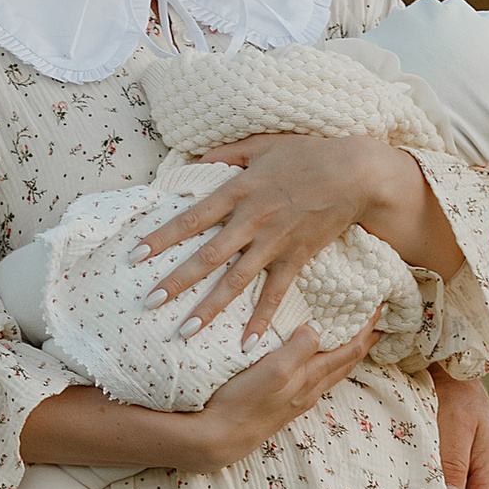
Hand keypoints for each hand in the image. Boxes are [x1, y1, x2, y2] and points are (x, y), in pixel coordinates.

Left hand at [134, 133, 456, 345]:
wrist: (355, 171)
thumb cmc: (307, 153)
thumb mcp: (261, 143)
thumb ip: (226, 154)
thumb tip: (194, 161)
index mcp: (237, 191)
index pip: (191, 218)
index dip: (161, 238)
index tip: (134, 256)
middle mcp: (251, 220)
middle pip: (207, 256)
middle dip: (176, 281)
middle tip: (148, 303)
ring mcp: (274, 242)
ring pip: (236, 281)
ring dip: (209, 308)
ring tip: (184, 331)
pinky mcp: (297, 257)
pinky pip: (276, 293)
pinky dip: (262, 319)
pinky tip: (246, 344)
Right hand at [183, 322, 381, 470]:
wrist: (217, 439)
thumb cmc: (242, 403)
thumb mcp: (274, 370)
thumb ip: (299, 349)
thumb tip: (317, 328)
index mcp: (311, 378)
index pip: (351, 350)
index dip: (368, 329)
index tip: (382, 307)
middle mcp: (309, 391)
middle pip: (346, 363)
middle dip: (365, 341)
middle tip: (378, 321)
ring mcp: (296, 400)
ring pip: (331, 373)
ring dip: (346, 353)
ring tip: (353, 337)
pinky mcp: (281, 404)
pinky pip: (313, 379)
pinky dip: (323, 363)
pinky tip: (313, 361)